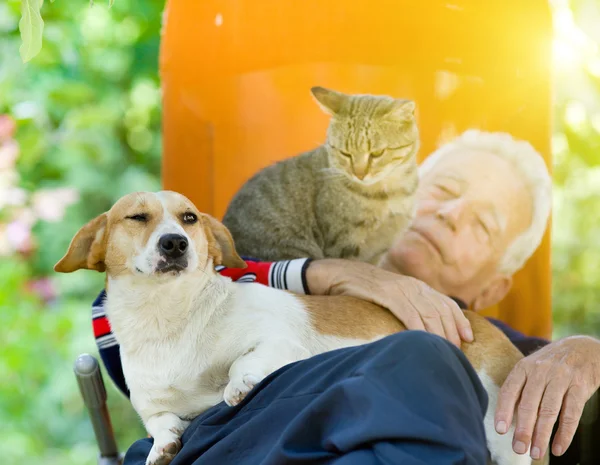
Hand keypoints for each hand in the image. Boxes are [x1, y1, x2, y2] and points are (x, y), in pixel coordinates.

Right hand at [305, 259, 472, 346]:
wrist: (339, 274)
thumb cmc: (363, 289)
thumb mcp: (391, 295)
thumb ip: (407, 305)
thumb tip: (421, 326)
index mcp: (416, 286)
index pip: (446, 303)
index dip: (460, 320)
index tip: (469, 338)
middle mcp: (413, 286)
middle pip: (441, 311)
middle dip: (452, 333)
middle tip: (457, 353)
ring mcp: (401, 289)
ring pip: (429, 314)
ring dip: (439, 334)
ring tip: (445, 352)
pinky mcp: (388, 294)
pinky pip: (409, 314)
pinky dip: (419, 329)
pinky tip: (423, 341)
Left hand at [495, 336, 599, 459]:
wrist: (583, 347)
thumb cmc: (552, 363)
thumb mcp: (532, 367)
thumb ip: (521, 388)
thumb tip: (509, 417)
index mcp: (524, 367)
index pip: (510, 390)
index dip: (504, 410)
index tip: (500, 430)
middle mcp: (541, 371)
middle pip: (529, 404)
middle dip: (523, 429)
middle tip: (518, 449)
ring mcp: (561, 378)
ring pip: (549, 411)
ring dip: (541, 434)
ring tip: (535, 452)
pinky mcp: (580, 386)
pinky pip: (571, 413)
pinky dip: (564, 433)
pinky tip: (558, 447)